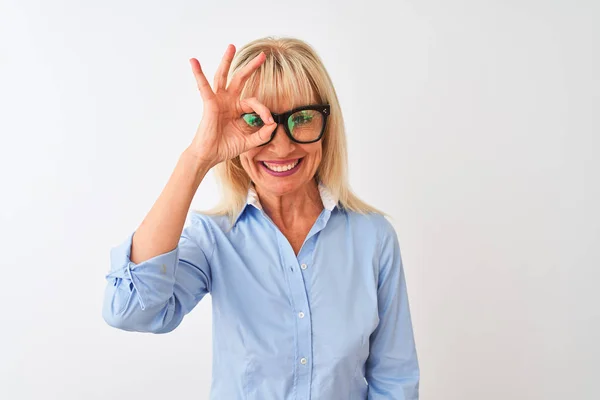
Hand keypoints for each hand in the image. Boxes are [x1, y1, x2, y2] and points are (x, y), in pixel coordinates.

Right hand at [186, 44, 276, 167]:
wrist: (209, 156)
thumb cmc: (225, 147)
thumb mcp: (249, 141)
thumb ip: (263, 134)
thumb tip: (274, 124)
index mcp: (237, 109)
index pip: (254, 102)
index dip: (264, 110)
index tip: (269, 121)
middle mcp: (228, 101)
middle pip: (240, 79)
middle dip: (251, 67)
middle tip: (263, 55)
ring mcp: (218, 101)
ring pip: (223, 76)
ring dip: (227, 61)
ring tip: (231, 47)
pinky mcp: (209, 103)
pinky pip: (204, 86)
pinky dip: (198, 74)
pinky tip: (193, 61)